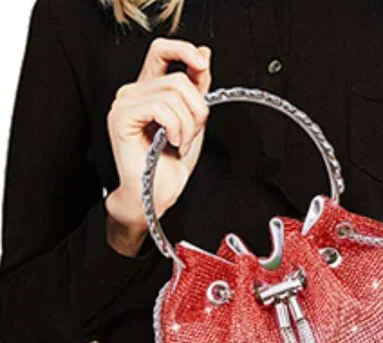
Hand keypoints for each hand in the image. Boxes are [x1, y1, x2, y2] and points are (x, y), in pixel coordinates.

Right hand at [105, 37, 212, 232]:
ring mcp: (125, 103)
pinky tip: (171, 143)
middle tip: (192, 134)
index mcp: (149, 90)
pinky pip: (161, 107)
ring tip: (180, 143)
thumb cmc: (168, 166)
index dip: (185, 51)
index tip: (203, 66)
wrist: (154, 196)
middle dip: (197, 109)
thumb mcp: (193, 122)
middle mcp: (134, 92)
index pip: (163, 50)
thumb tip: (203, 53)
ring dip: (188, 125)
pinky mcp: (122, 117)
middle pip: (179, 78)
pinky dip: (175, 128)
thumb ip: (197, 89)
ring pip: (173, 94)